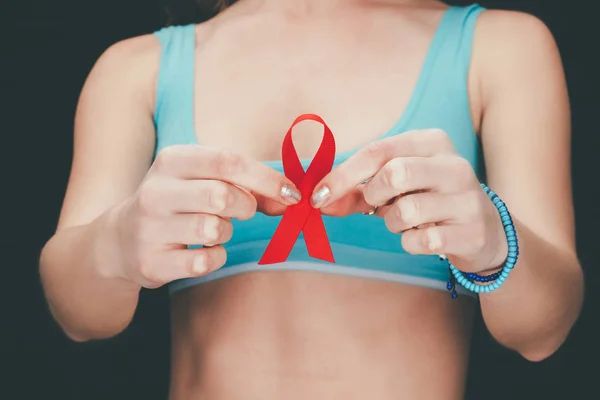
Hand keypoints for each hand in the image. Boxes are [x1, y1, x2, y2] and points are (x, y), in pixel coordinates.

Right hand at [106, 145, 301, 287]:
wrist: (119, 240)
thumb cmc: (176, 203)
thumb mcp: (201, 181)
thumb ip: (246, 185)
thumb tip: (290, 199)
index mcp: (171, 161)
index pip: (228, 161)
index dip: (267, 178)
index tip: (291, 194)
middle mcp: (156, 191)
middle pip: (222, 195)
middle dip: (245, 206)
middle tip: (244, 212)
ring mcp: (150, 228)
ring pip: (214, 229)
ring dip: (226, 232)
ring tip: (213, 229)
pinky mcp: (152, 262)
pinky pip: (205, 262)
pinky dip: (215, 257)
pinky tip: (202, 251)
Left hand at [310, 129, 507, 273]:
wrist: (482, 230)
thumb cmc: (428, 199)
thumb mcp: (395, 186)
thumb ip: (357, 190)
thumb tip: (319, 201)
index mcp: (432, 142)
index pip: (379, 150)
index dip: (343, 175)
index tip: (318, 196)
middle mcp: (454, 165)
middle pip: (394, 174)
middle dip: (374, 196)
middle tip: (379, 204)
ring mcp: (467, 199)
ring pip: (406, 211)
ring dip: (393, 222)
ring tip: (407, 220)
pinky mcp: (472, 232)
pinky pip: (422, 241)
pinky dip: (411, 243)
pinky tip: (424, 236)